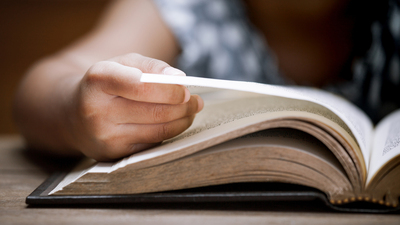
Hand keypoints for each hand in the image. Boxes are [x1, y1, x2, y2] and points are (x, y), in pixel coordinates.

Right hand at [67, 53, 202, 160]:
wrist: (72, 114)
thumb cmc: (105, 84)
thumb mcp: (122, 63)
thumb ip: (151, 65)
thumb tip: (179, 78)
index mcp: (98, 80)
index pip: (140, 85)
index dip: (168, 89)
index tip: (185, 88)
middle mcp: (97, 110)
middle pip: (155, 111)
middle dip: (183, 106)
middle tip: (197, 101)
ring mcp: (104, 136)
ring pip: (157, 131)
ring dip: (182, 121)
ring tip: (191, 111)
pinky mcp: (112, 153)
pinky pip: (152, 144)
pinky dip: (169, 133)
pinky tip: (175, 123)